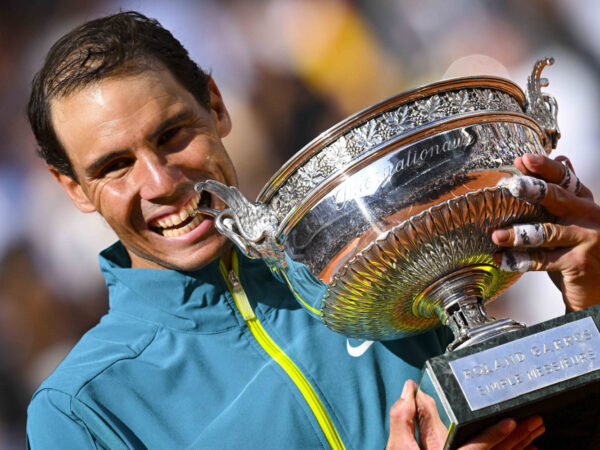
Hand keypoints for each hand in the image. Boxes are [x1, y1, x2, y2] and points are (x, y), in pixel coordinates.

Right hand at [386, 380, 544, 449]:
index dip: (495, 434)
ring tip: (535, 431)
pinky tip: (528, 449)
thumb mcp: (399, 447)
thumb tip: (410, 389)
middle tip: (536, 422)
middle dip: (519, 438)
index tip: (512, 421)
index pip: (476, 447)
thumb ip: (403, 417)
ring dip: (521, 446)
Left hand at [491, 153, 599, 311]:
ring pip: (547, 232)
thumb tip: (562, 156)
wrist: (597, 289)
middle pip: (558, 198)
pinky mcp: (579, 263)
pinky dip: (518, 261)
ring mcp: (587, 239)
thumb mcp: (573, 218)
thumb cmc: (578, 249)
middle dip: (532, 190)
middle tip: (510, 186)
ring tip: (496, 235)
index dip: (544, 168)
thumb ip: (564, 192)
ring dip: (518, 234)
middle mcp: (590, 216)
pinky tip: (499, 259)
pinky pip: (542, 260)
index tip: (523, 159)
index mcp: (585, 202)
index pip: (565, 179)